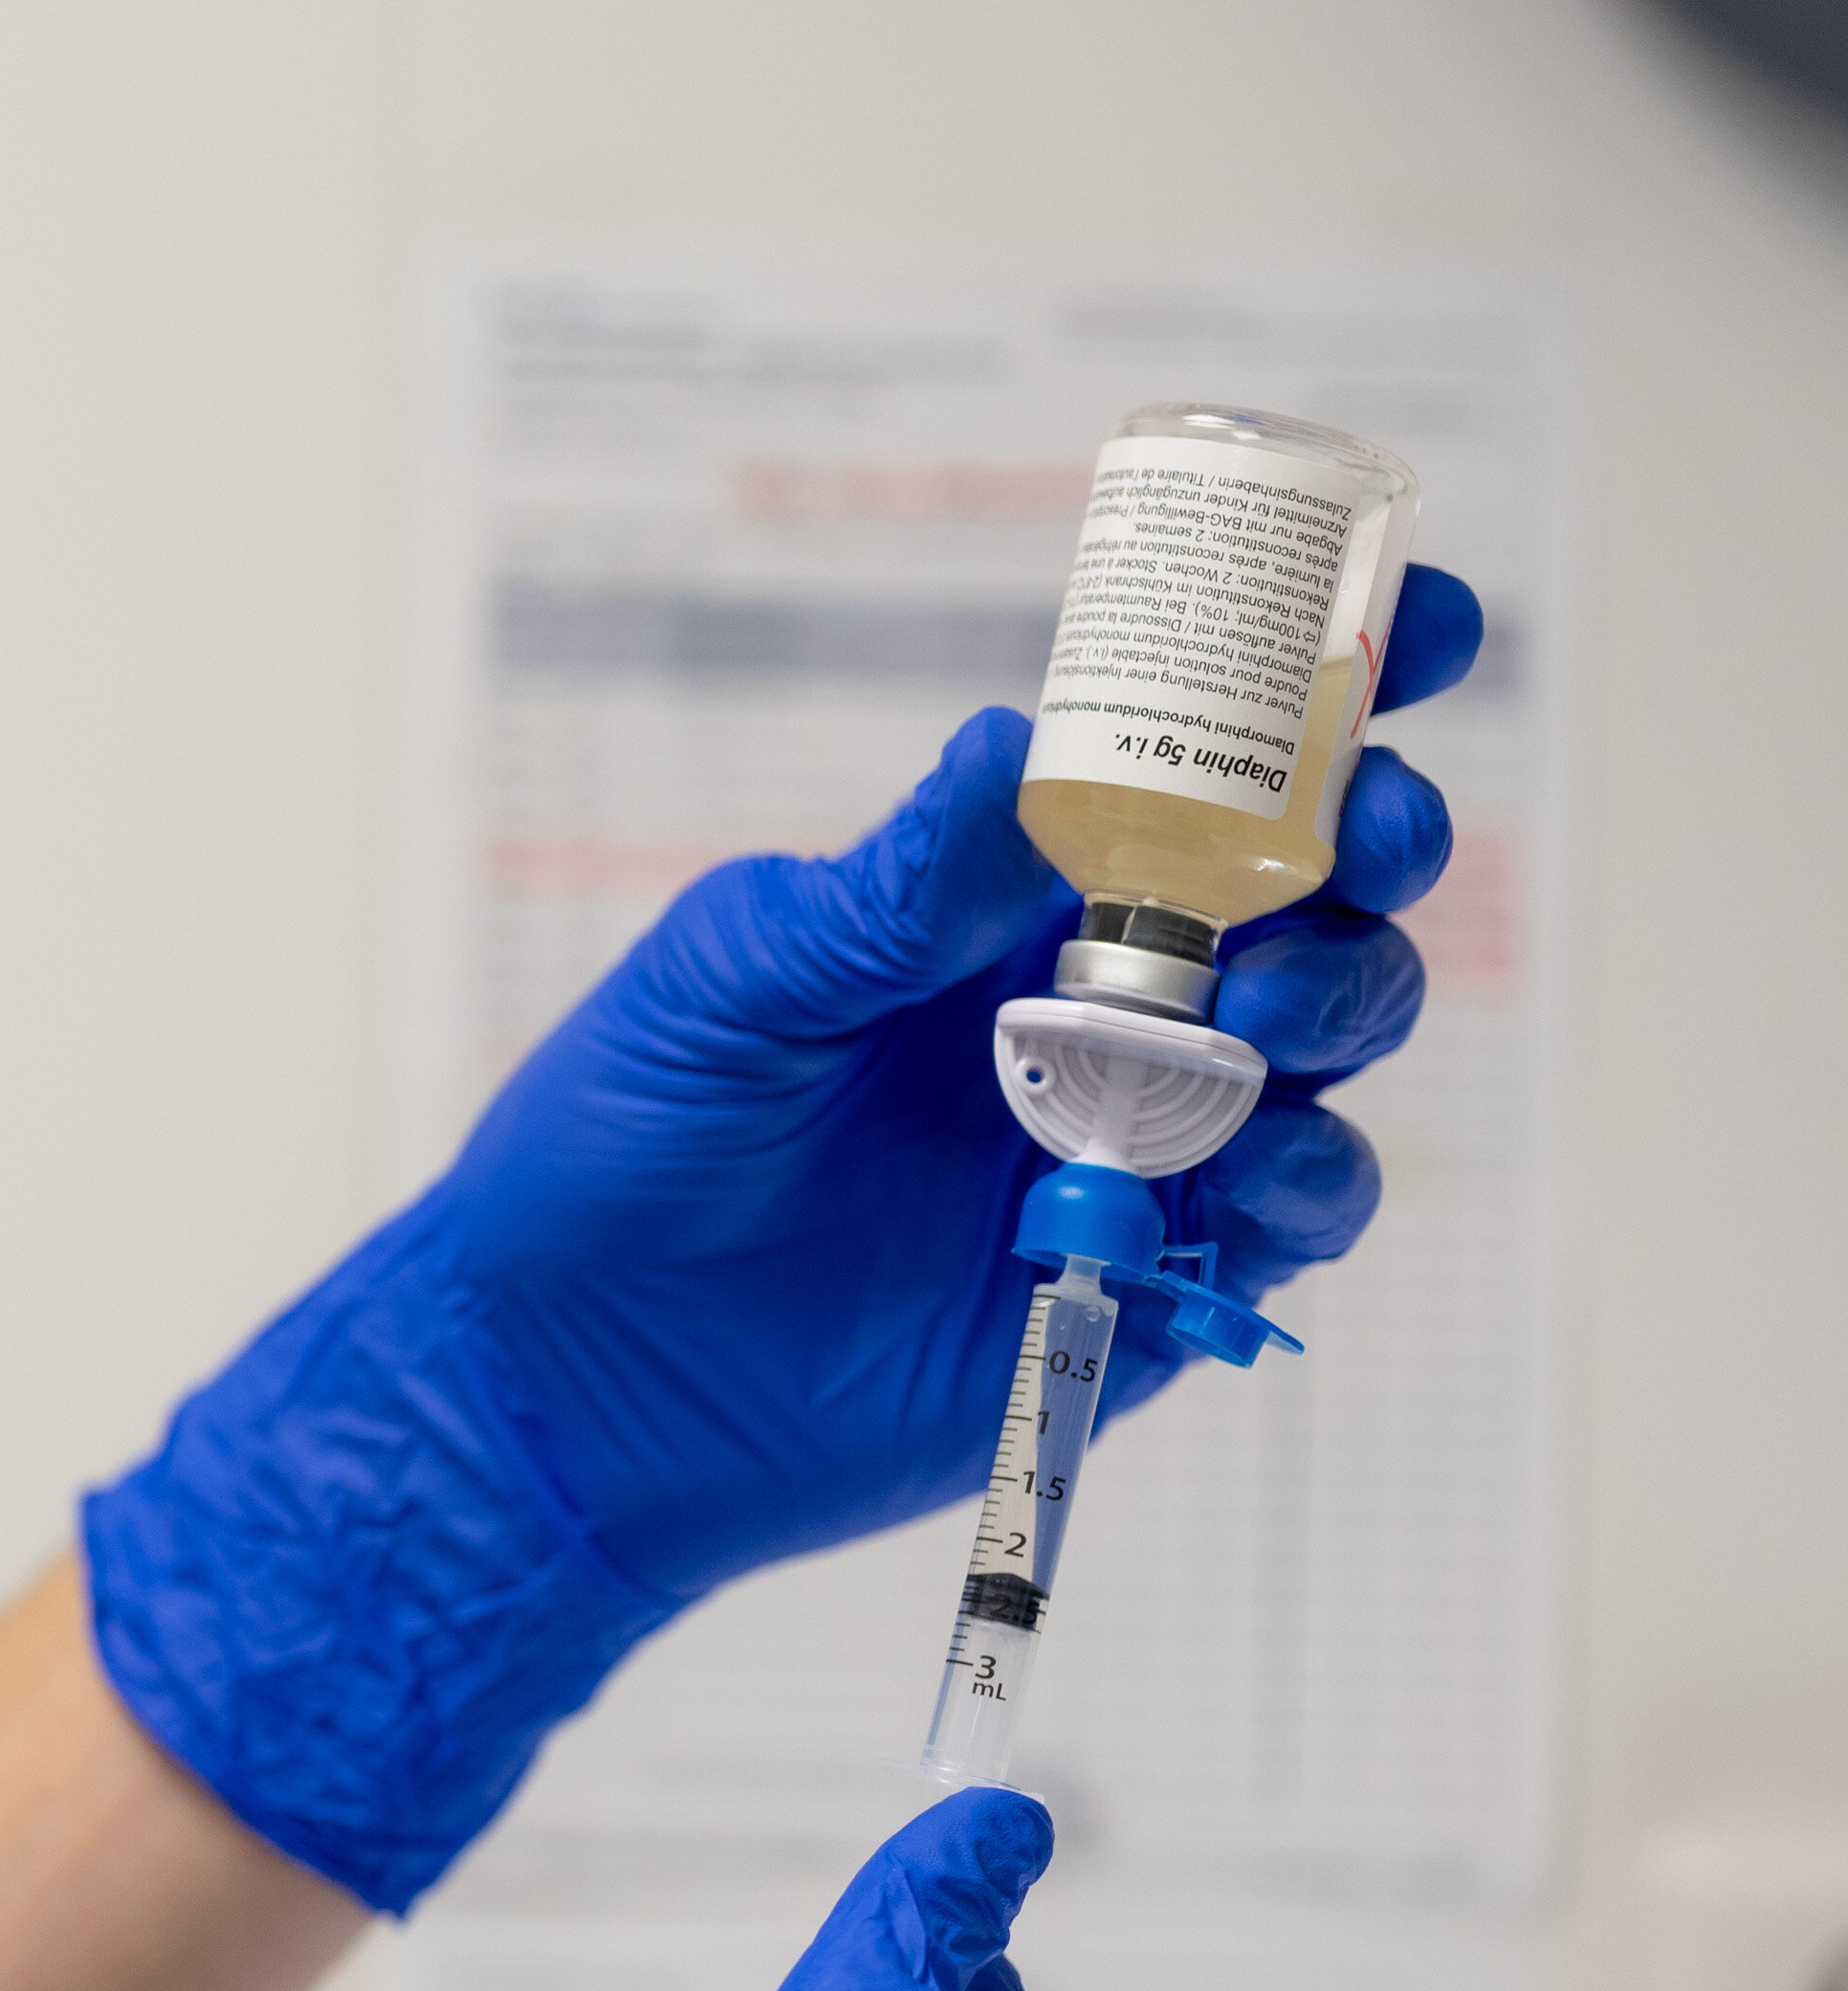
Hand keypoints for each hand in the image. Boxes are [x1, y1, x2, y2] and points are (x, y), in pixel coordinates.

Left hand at [81, 573, 1476, 1904]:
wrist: (576, 1367)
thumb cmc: (628, 1136)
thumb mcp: (735, 979)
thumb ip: (890, 888)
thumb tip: (1017, 749)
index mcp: (1005, 885)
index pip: (1197, 758)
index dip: (1329, 683)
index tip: (1415, 623)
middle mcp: (1104, 990)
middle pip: (1320, 883)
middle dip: (1381, 834)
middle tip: (1364, 834)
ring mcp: (1143, 1129)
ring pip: (1337, 1032)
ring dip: (1345, 995)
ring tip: (1252, 1014)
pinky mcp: (1153, 1268)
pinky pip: (1298, 1212)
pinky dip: (1307, 1174)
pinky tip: (1241, 1162)